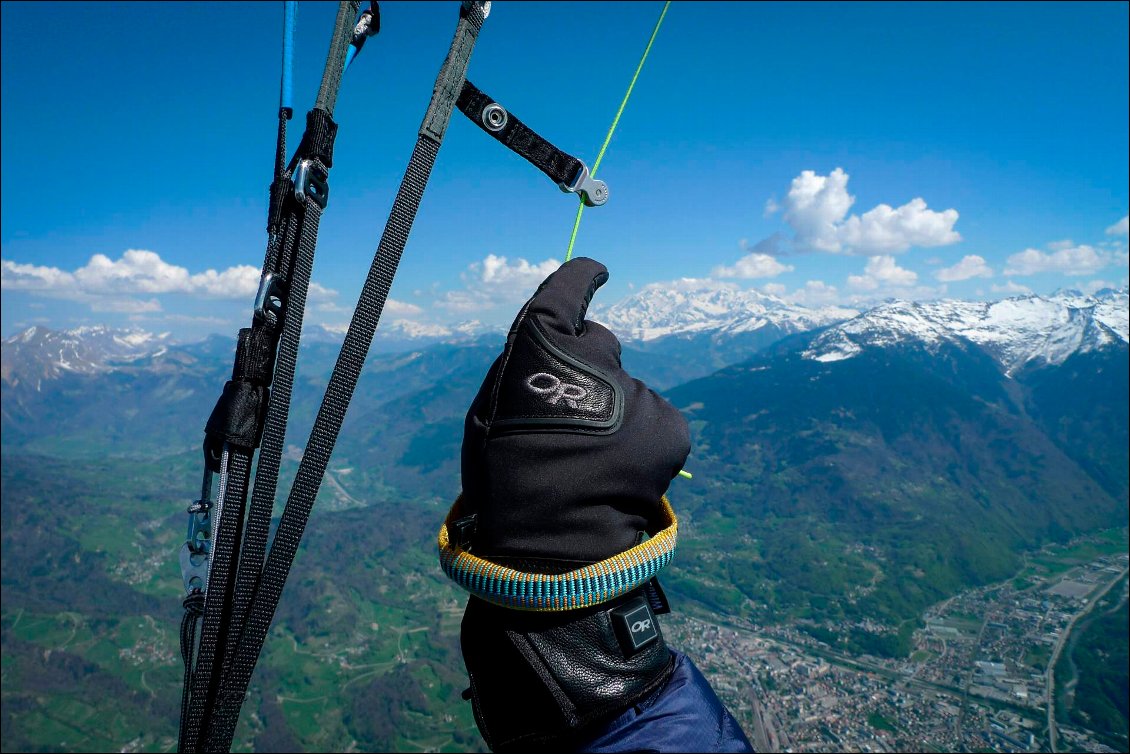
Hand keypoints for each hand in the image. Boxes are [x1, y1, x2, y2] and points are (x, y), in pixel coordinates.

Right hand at [460, 256, 689, 564]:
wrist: (553, 540)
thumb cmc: (506, 474)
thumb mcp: (490, 408)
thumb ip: (525, 365)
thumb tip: (563, 341)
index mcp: (543, 343)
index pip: (568, 289)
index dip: (581, 277)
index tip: (595, 272)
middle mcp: (596, 355)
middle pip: (601, 343)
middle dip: (590, 365)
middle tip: (572, 416)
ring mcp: (637, 388)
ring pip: (628, 389)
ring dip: (615, 411)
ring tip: (593, 458)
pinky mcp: (669, 421)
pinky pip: (653, 417)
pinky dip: (641, 437)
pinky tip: (619, 468)